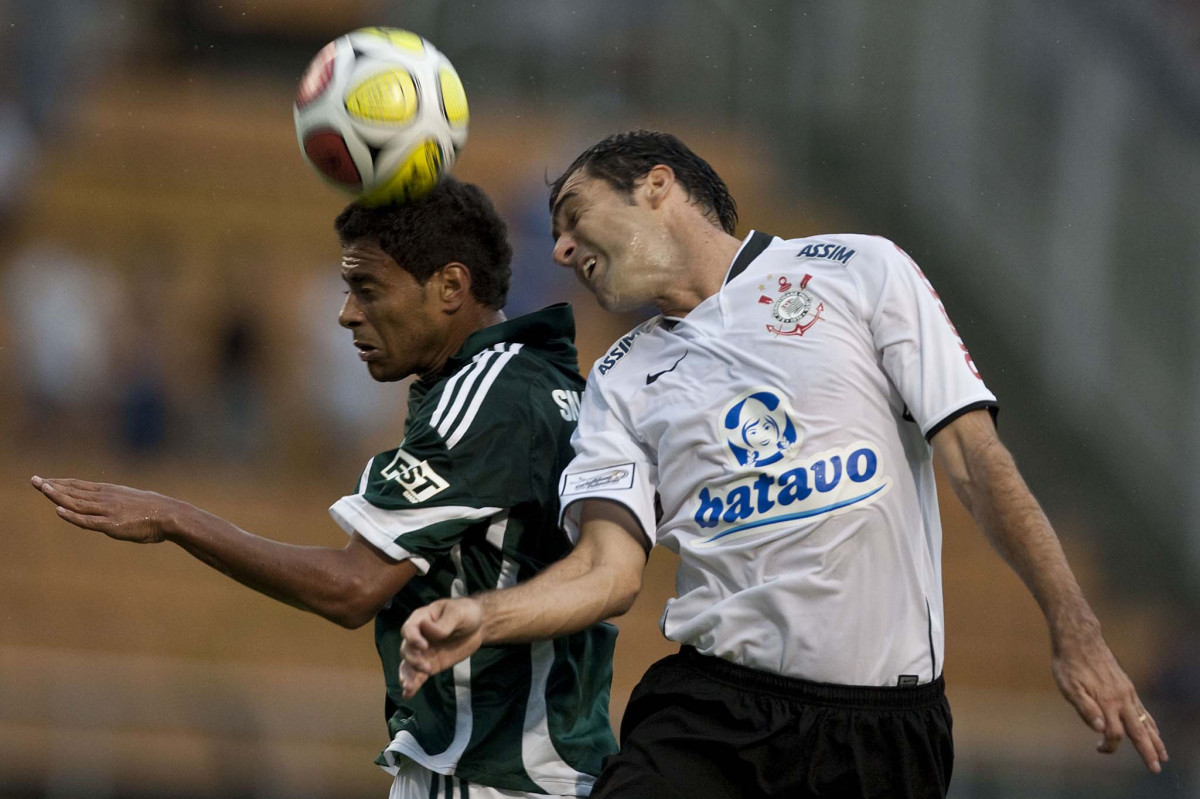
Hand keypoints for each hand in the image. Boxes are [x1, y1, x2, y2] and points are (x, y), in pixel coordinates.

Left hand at [31, 476, 178, 543]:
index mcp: (110, 492)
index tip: (45, 480)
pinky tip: (60, 511)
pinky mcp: (112, 525)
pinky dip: (73, 516)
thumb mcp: (132, 500)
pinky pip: (88, 521)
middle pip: (74, 491)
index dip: (60, 483)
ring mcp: (108, 511)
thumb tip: (110, 504)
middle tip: (33, 480)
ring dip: (58, 496)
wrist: (170, 515)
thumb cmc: (155, 510)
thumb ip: (116, 502)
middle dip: (52, 486)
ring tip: (42, 489)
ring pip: (77, 503)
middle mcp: (106, 498)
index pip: (79, 485)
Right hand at [399, 598, 485, 697]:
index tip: (423, 646)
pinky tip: (408, 694)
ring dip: (407, 676)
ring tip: (409, 686)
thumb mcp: (458, 614)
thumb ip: (443, 624)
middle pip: (407, 649)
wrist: (477, 627)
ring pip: (408, 665)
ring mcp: (423, 652)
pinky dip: (413, 684)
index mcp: (422, 619)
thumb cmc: (466, 613)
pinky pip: (418, 675)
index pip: (410, 629)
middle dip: (414, 660)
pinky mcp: (430, 664)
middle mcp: (418, 636)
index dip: (413, 638)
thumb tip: (426, 628)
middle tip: (426, 667)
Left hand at [1051, 631, 1168, 772]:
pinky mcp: (1127, 686)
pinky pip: (1143, 709)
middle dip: (1148, 752)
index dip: (1108, 746)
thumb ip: (1085, 708)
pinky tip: (1154, 729)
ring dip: (1155, 739)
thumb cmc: (1069, 664)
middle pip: (1138, 731)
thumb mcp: (1068, 687)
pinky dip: (1151, 723)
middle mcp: (1121, 699)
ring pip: (1145, 721)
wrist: (1080, 639)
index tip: (1098, 749)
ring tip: (1163, 755)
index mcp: (1106, 702)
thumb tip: (1099, 729)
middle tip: (1156, 769)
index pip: (1114, 734)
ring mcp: (1127, 692)